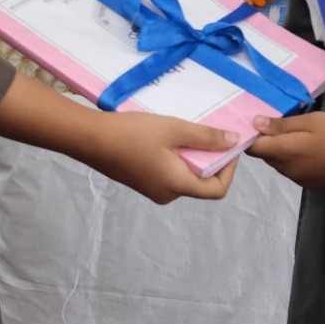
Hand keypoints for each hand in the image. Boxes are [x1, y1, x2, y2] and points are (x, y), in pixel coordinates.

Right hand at [82, 111, 239, 203]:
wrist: (90, 139)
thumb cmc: (133, 134)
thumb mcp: (173, 129)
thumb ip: (206, 137)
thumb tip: (234, 142)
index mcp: (178, 185)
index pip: (217, 190)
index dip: (230, 169)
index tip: (229, 145)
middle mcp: (167, 194)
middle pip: (201, 183)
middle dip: (210, 159)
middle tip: (208, 133)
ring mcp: (152, 190)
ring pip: (183, 176)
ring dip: (191, 157)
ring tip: (186, 132)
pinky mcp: (141, 182)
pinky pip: (168, 173)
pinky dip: (175, 158)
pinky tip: (166, 138)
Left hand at [245, 112, 324, 189]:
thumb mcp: (314, 121)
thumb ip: (283, 125)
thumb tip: (255, 124)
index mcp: (286, 154)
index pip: (254, 148)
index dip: (250, 134)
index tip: (255, 119)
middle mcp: (289, 171)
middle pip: (267, 156)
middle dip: (267, 140)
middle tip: (278, 119)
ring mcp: (302, 181)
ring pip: (281, 163)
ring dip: (282, 149)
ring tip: (297, 131)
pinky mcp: (315, 184)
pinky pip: (296, 169)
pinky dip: (296, 157)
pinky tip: (312, 146)